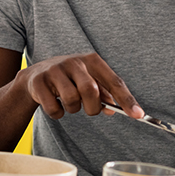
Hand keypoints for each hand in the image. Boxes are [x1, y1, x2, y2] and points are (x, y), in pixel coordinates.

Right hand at [21, 53, 144, 119]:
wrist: (36, 75)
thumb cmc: (71, 79)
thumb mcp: (90, 80)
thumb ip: (104, 94)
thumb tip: (114, 109)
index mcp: (92, 61)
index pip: (115, 81)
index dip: (127, 100)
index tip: (138, 115)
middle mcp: (74, 62)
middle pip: (91, 90)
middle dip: (92, 107)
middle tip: (89, 109)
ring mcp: (55, 70)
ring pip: (71, 100)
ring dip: (73, 109)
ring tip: (70, 103)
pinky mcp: (39, 82)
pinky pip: (54, 109)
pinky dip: (57, 113)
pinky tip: (55, 104)